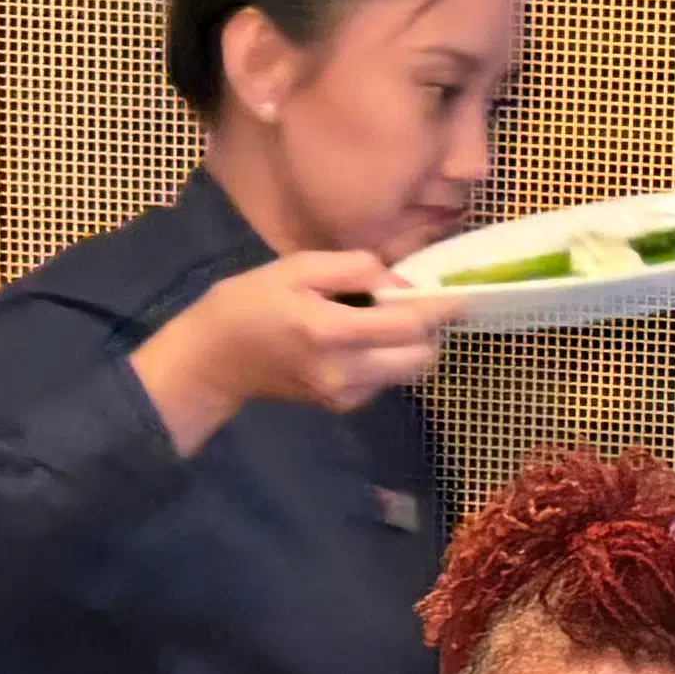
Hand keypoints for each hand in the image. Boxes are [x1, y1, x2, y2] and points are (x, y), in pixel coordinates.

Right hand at [132, 250, 453, 443]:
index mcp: (330, 331)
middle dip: (428, 331)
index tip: (459, 295)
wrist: (216, 359)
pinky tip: (361, 339)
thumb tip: (400, 279)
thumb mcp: (297, 267)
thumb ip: (354, 267)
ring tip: (383, 317)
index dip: (439, 308)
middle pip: (421, 359)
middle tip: (415, 303)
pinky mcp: (343, 406)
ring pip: (408, 373)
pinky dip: (387, 358)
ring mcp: (345, 395)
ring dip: (410, 345)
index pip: (408, 325)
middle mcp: (344, 371)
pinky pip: (386, 381)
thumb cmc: (251, 302)